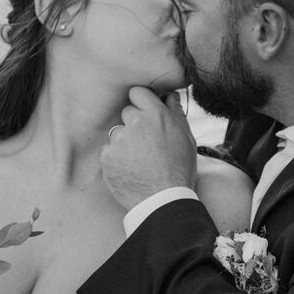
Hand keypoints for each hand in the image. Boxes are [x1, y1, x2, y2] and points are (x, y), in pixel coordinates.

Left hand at [102, 88, 196, 210]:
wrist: (164, 201)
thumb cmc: (180, 170)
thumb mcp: (186, 139)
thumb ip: (176, 113)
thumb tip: (170, 96)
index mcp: (156, 115)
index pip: (137, 93)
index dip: (141, 102)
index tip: (144, 113)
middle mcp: (135, 123)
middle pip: (127, 113)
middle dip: (134, 124)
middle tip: (146, 144)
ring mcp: (118, 140)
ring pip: (117, 133)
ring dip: (124, 142)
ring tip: (139, 161)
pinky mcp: (107, 157)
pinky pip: (108, 151)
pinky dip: (116, 159)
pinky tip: (130, 170)